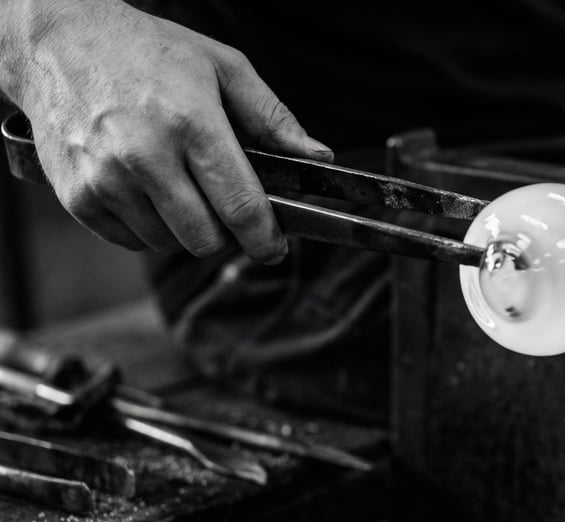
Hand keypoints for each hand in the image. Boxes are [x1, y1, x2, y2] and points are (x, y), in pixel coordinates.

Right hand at [0, 0, 332, 261]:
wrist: (58, 42)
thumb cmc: (148, 51)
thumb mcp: (222, 68)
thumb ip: (273, 118)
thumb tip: (319, 157)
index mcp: (191, 123)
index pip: (240, 206)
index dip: (264, 238)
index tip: (274, 248)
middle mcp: (145, 155)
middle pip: (205, 238)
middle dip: (225, 232)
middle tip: (223, 206)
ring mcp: (105, 179)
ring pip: (168, 243)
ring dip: (183, 227)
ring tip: (178, 183)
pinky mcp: (77, 196)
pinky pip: (131, 240)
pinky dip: (146, 225)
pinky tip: (145, 187)